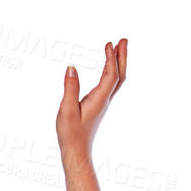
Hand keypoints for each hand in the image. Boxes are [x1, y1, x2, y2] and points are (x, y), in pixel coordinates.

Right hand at [56, 38, 126, 162]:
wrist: (77, 151)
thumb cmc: (71, 133)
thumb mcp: (67, 110)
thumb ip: (70, 88)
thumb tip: (71, 67)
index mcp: (99, 100)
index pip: (110, 76)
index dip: (111, 59)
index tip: (110, 43)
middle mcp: (104, 100)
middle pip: (119, 76)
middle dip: (122, 57)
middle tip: (123, 39)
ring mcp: (102, 103)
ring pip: (115, 80)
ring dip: (118, 62)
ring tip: (117, 47)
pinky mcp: (98, 105)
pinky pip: (109, 84)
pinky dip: (110, 71)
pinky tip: (107, 66)